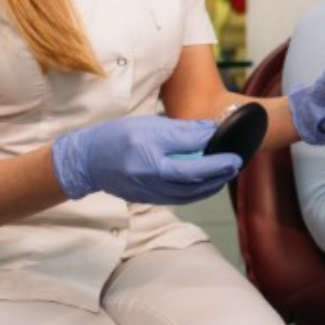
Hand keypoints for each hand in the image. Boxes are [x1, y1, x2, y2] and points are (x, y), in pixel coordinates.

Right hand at [51, 116, 241, 203]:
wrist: (88, 160)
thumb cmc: (118, 136)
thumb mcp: (150, 125)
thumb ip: (182, 131)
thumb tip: (211, 132)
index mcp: (150, 158)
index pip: (192, 165)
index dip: (217, 162)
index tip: (234, 155)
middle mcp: (150, 180)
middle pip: (193, 184)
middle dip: (219, 175)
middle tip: (236, 163)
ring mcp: (148, 193)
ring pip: (189, 195)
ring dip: (211, 186)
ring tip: (226, 173)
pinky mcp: (148, 199)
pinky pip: (178, 199)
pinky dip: (196, 192)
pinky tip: (206, 183)